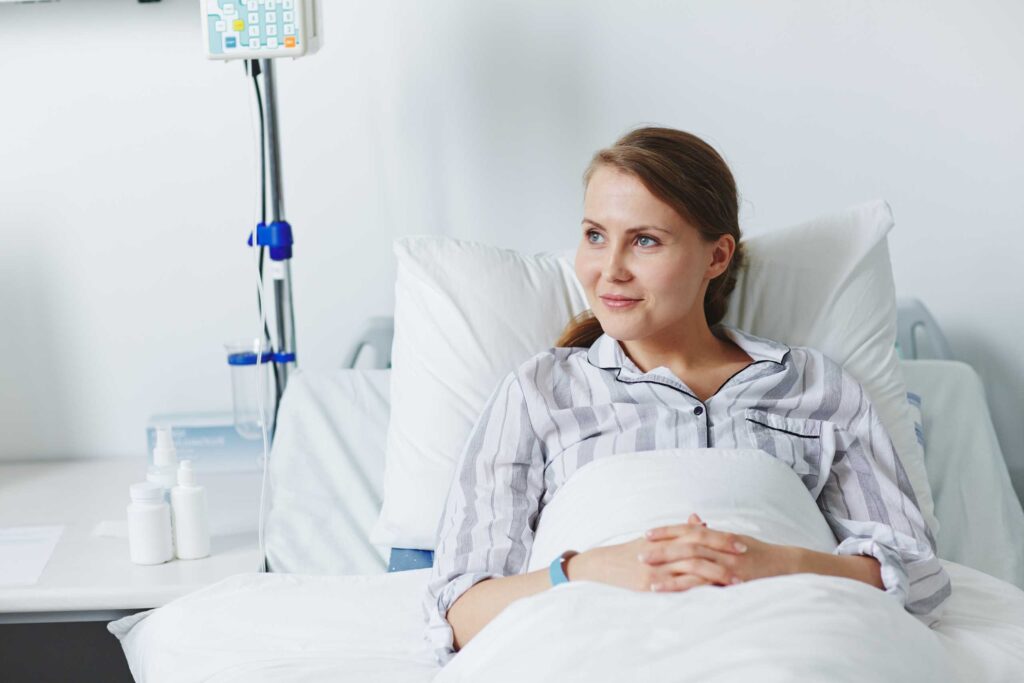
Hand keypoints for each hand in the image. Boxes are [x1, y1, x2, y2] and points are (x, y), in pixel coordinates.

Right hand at [568, 515, 747, 592]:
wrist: (601, 566)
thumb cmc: (629, 553)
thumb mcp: (653, 540)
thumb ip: (678, 532)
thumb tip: (701, 521)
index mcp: (665, 537)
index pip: (697, 533)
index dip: (720, 536)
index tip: (741, 542)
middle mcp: (662, 549)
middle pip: (699, 546)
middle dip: (723, 551)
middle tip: (745, 556)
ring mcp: (657, 567)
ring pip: (692, 566)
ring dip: (717, 573)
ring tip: (737, 580)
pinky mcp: (650, 583)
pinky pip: (679, 585)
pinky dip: (698, 587)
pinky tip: (713, 592)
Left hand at [640, 513, 801, 591]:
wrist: (786, 567)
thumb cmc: (757, 552)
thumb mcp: (732, 538)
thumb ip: (709, 532)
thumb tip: (692, 519)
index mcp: (718, 536)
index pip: (687, 530)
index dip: (666, 531)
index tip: (646, 534)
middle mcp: (721, 549)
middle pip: (686, 546)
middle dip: (661, 551)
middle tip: (638, 555)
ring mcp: (727, 566)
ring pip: (694, 566)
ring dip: (670, 573)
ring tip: (649, 580)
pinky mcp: (733, 583)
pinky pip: (708, 587)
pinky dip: (690, 590)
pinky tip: (676, 597)